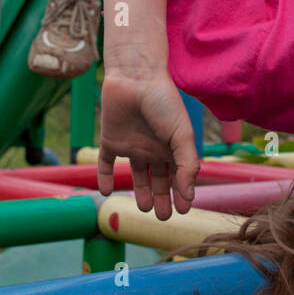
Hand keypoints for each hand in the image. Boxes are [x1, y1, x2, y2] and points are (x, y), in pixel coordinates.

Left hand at [98, 70, 198, 217]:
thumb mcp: (182, 135)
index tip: (183, 209)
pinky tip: (106, 191)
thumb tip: (189, 194)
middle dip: (162, 198)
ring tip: (144, 209)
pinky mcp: (110, 140)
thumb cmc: (164, 102)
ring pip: (136, 175)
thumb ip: (187, 165)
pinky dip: (104, 177)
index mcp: (172, 146)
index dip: (181, 192)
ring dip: (139, 192)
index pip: (178, 175)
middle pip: (158, 179)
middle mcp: (153, 148)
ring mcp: (132, 145)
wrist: (135, 77)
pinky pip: (106, 162)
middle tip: (163, 217)